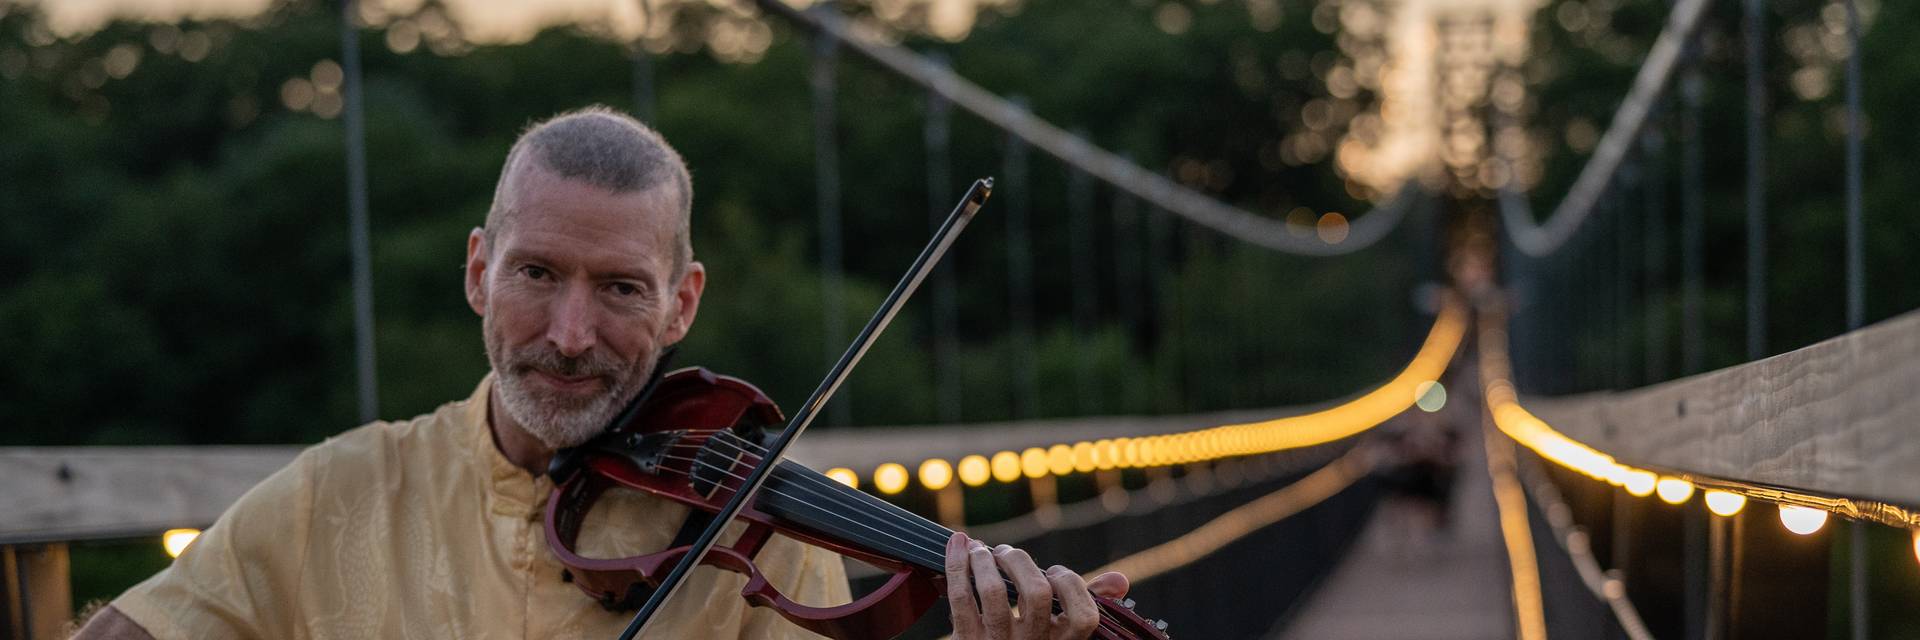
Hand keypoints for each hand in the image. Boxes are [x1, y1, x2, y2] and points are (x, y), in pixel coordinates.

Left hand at [944, 532, 1129, 639]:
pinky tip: (958, 543)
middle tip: (1007, 553)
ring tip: (982, 549)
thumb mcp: (1059, 633)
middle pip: (1036, 593)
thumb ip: (1088, 604)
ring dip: (986, 560)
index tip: (1055, 573)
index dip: (1071, 585)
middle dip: (1021, 561)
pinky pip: (960, 597)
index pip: (1083, 617)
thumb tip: (1120, 581)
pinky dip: (956, 564)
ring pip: (993, 592)